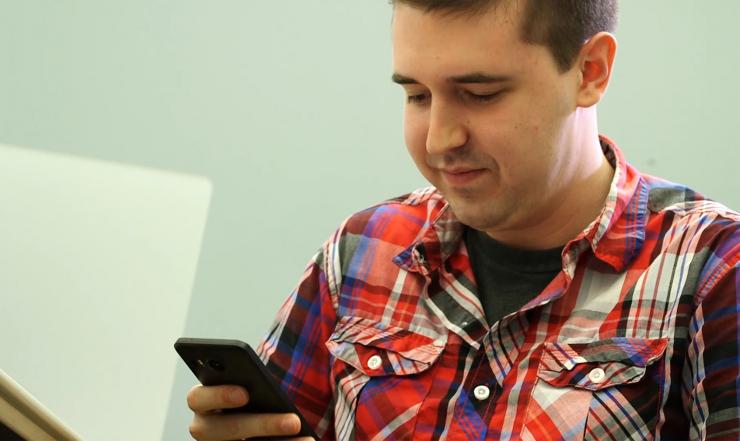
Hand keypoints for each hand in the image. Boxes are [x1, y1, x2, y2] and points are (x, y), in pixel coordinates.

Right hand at [187, 384, 313, 439]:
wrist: (270, 414)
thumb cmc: (260, 391)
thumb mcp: (257, 381)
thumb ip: (256, 377)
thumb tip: (287, 375)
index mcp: (204, 400)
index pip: (197, 398)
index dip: (218, 395)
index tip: (245, 394)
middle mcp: (206, 428)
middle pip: (224, 430)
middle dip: (261, 425)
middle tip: (294, 422)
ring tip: (308, 438)